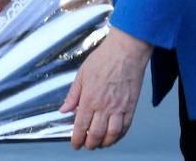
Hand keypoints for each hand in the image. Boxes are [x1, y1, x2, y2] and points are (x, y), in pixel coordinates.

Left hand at [60, 27, 153, 149]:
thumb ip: (73, 94)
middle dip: (90, 143)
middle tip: (86, 145)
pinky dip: (119, 136)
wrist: (125, 51)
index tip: (75, 143)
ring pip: (111, 134)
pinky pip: (126, 127)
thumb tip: (64, 108)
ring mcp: (119, 107)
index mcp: (89, 98)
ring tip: (100, 144)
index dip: (77, 138)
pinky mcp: (131, 106)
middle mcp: (104, 106)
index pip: (81, 125)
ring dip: (104, 143)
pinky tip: (115, 136)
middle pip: (96, 134)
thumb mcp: (82, 74)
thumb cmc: (104, 58)